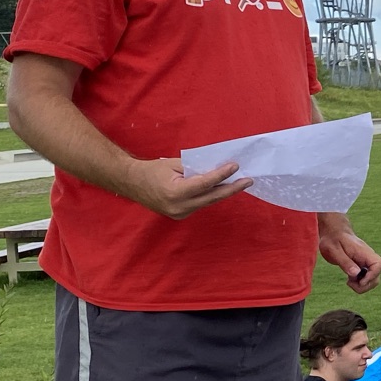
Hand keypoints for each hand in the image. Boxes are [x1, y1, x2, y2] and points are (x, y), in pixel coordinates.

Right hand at [122, 157, 248, 218]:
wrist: (132, 183)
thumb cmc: (152, 170)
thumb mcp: (174, 165)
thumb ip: (195, 168)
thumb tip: (217, 168)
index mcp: (176, 193)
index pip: (205, 183)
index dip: (222, 175)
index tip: (235, 166)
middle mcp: (179, 207)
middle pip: (211, 197)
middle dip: (231, 188)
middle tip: (248, 180)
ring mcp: (179, 214)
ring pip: (207, 202)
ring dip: (222, 192)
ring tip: (238, 182)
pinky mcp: (180, 216)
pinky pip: (199, 204)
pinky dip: (209, 196)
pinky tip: (219, 188)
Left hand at [319, 214, 380, 291]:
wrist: (334, 233)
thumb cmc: (333, 239)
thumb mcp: (334, 250)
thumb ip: (345, 262)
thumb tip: (356, 274)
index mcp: (364, 252)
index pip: (380, 265)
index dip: (372, 275)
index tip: (358, 279)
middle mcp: (368, 258)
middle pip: (377, 277)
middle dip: (365, 285)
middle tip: (349, 282)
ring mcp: (366, 263)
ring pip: (373, 280)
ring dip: (362, 286)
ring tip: (349, 281)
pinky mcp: (362, 267)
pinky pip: (366, 279)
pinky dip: (359, 284)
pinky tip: (349, 279)